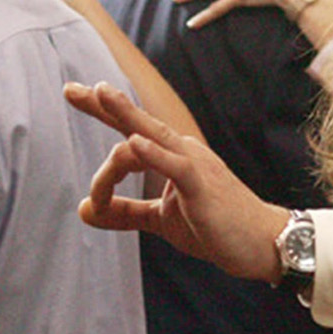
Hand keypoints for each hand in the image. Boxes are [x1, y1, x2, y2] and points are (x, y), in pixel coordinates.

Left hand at [65, 80, 286, 281]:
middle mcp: (181, 151)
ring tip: (101, 94)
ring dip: (125, 115)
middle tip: (71, 89)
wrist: (262, 244)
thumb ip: (125, 212)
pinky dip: (154, 153)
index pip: (130, 129)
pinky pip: (176, 165)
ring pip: (153, 133)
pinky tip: (134, 142)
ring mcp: (193, 164)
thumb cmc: (216, 227)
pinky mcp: (202, 185)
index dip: (102, 111)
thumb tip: (83, 211)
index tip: (74, 93)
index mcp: (171, 156)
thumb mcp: (162, 220)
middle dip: (103, 104)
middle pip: (137, 121)